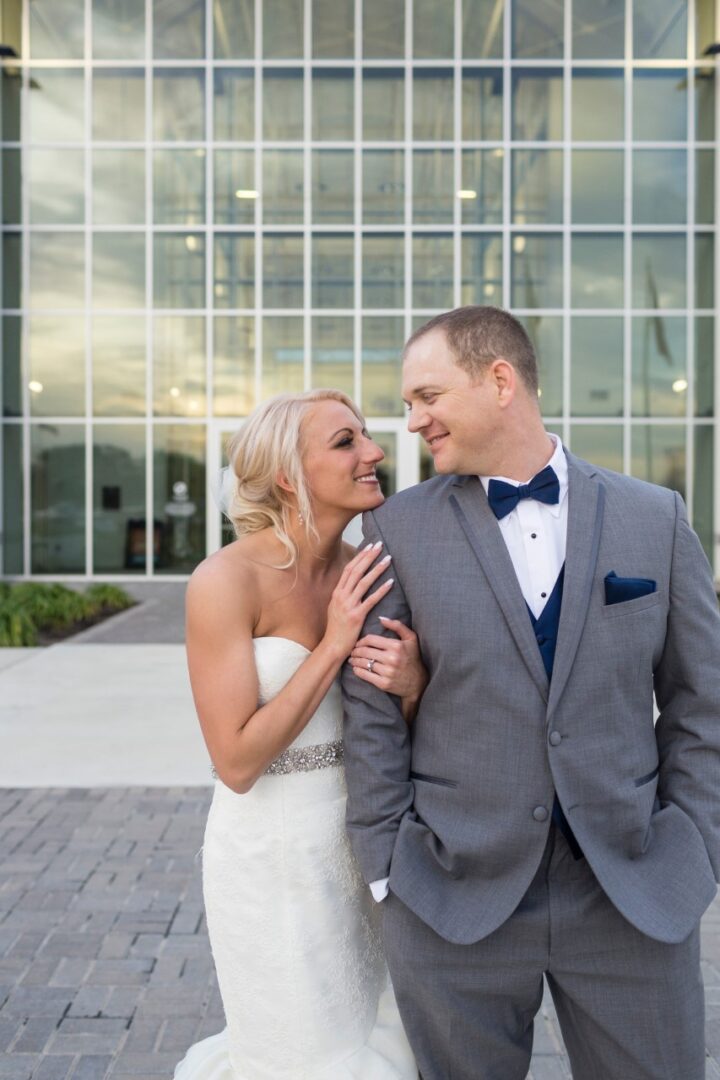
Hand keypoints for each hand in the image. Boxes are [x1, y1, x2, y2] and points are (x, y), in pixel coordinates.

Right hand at [322, 544, 393, 660]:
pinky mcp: (357, 616)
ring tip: (388, 559)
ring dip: (377, 569)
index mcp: (337, 593)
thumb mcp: (335, 608)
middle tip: (380, 546)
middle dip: (369, 557)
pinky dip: (381, 590)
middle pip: (356, 571)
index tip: (369, 546)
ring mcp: (348, 605)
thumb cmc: (336, 628)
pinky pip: (371, 600)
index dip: (359, 557)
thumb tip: (352, 584)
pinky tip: (390, 582)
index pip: (349, 569)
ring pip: (364, 582)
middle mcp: (341, 596)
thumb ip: (343, 595)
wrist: (332, 646)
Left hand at [349, 617, 427, 715]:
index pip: (370, 639)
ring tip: (352, 659)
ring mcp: (388, 672)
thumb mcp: (411, 638)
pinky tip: (356, 668)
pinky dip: (358, 671)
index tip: (358, 643)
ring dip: (355, 660)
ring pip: (364, 663)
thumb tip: (381, 618)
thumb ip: (397, 626)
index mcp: (396, 646)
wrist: (418, 682)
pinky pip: (365, 675)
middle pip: (365, 651)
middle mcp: (392, 659)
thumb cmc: (413, 657)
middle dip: (355, 651)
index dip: (361, 641)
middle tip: (352, 651)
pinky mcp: (384, 684)